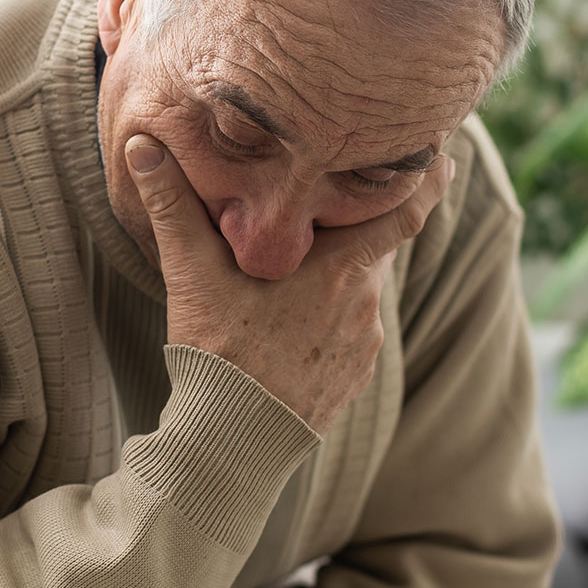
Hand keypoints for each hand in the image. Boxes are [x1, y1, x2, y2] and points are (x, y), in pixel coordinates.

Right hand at [124, 134, 454, 433]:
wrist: (231, 441)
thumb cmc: (218, 352)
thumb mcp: (191, 272)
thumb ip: (172, 205)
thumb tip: (142, 146)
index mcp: (340, 268)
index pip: (404, 211)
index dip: (427, 179)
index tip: (445, 152)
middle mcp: (364, 303)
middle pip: (373, 246)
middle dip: (355, 225)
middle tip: (332, 203)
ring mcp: (363, 344)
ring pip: (360, 288)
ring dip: (337, 273)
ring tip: (297, 268)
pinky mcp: (353, 375)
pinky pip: (351, 328)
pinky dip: (330, 314)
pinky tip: (290, 320)